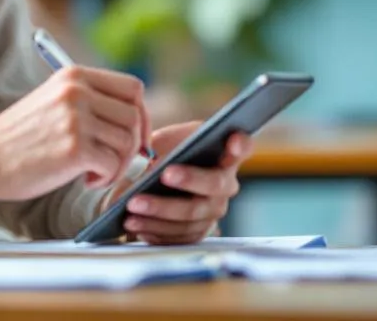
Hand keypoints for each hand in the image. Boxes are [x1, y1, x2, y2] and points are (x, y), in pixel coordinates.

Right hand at [0, 65, 149, 200]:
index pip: (133, 88)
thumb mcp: (53, 101)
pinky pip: (114, 165)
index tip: (134, 137)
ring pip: (128, 142)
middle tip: (113, 161)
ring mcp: (76, 118)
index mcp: (74, 76)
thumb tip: (134, 119)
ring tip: (93, 172)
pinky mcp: (75, 148)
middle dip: (133, 144)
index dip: (141, 115)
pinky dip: (105, 178)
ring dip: (118, 164)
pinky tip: (85, 180)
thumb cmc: (18, 137)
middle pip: (135, 116)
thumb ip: (89, 101)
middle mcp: (78, 91)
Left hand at [110, 122, 253, 245]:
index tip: (233, 140)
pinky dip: (155, 230)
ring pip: (192, 215)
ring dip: (160, 211)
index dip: (240, 144)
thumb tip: (149, 162)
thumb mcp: (165, 141)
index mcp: (223, 154)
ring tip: (133, 205)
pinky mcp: (197, 232)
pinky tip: (134, 223)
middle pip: (215, 184)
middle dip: (189, 179)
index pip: (242, 146)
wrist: (152, 180)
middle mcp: (226, 185)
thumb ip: (166, 146)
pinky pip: (179, 236)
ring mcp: (213, 211)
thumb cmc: (164, 154)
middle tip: (164, 175)